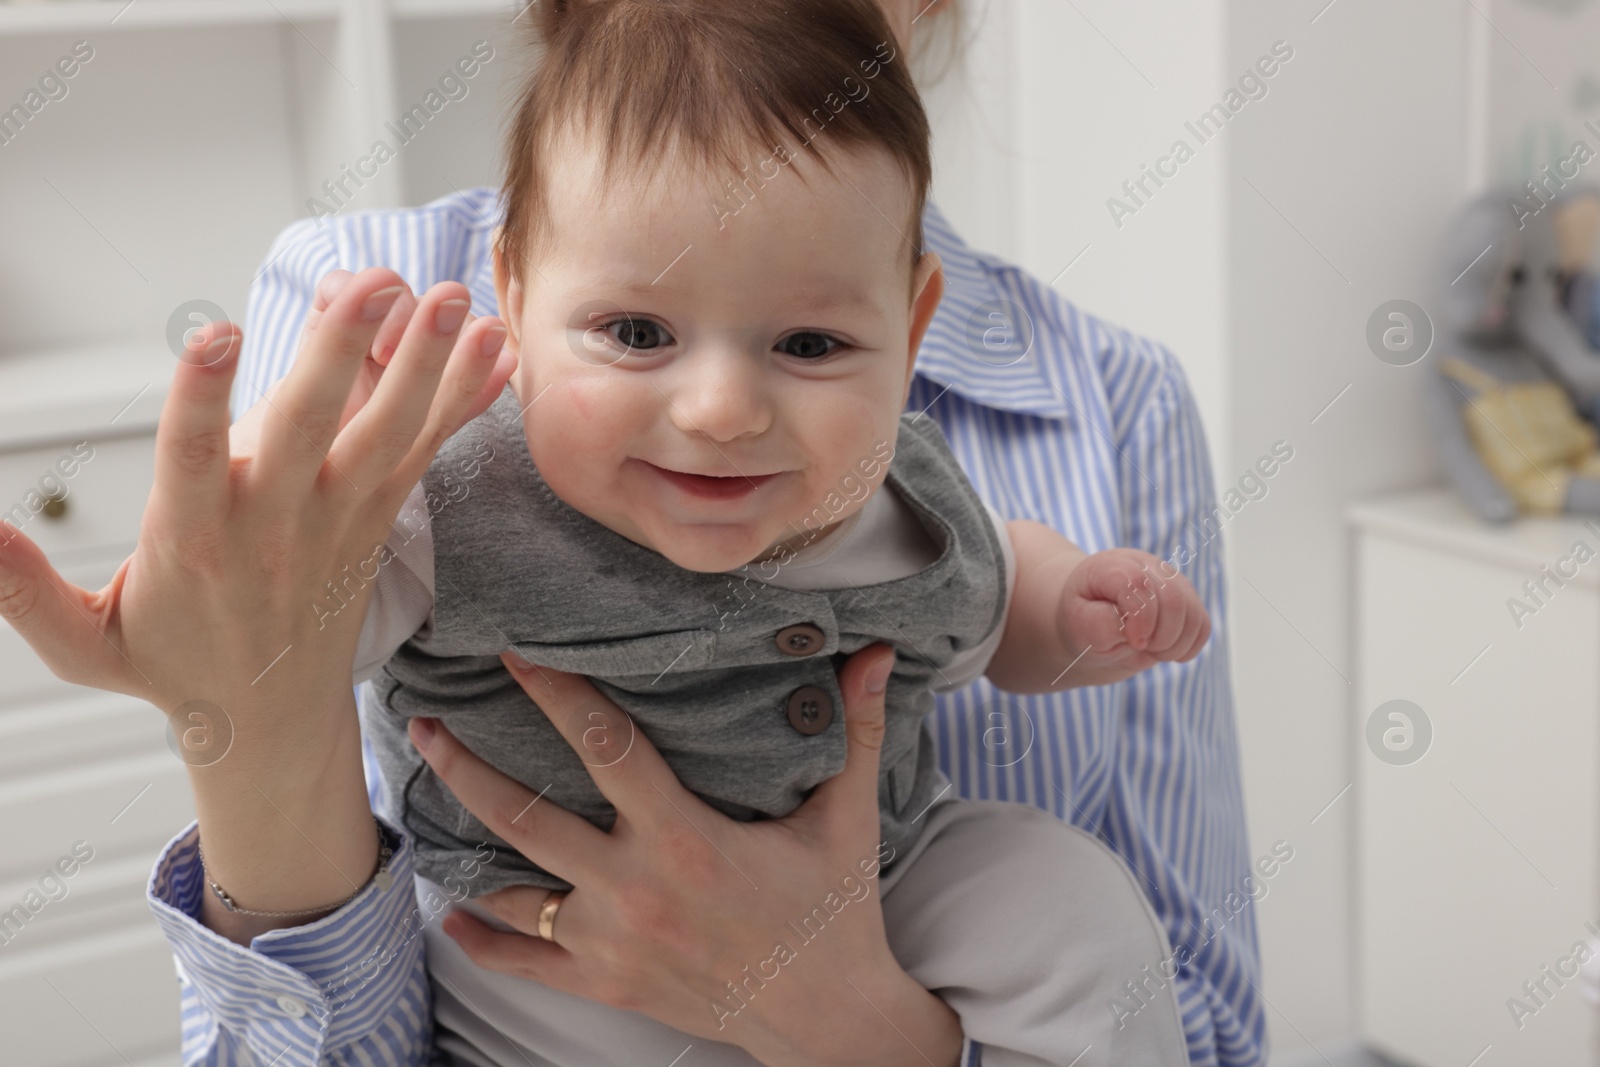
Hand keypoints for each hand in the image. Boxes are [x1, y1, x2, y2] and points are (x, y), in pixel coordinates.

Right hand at [0, 267, 514, 935]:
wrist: (270, 720)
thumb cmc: (173, 665)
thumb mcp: (83, 644)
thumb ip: (24, 593)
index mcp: (195, 539)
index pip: (193, 460)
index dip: (202, 399)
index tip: (214, 335)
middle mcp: (276, 523)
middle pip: (311, 429)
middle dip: (342, 353)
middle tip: (374, 284)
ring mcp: (339, 520)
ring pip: (386, 436)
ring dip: (424, 366)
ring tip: (454, 300)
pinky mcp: (378, 520)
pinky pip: (425, 454)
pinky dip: (462, 402)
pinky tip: (496, 348)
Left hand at [408, 645, 963, 1066]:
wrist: (824, 1020)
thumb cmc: (835, 911)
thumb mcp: (847, 818)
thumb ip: (857, 729)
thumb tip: (879, 652)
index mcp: (687, 838)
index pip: (604, 746)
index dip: (555, 694)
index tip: (511, 653)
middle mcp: (635, 889)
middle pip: (524, 816)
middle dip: (465, 765)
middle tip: (422, 722)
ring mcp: (611, 943)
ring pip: (509, 888)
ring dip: (461, 841)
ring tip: (422, 796)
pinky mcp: (604, 986)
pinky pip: (521, 961)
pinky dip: (480, 936)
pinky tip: (451, 909)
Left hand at [1058, 547, 1210, 676]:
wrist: (1093, 618)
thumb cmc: (1084, 620)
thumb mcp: (1078, 623)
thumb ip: (1099, 623)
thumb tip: (1129, 626)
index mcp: (1112, 566)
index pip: (1139, 584)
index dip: (1142, 619)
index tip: (1133, 642)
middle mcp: (1146, 566)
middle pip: (1173, 600)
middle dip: (1161, 636)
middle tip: (1141, 647)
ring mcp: (1171, 580)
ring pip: (1193, 614)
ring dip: (1174, 644)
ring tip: (1150, 649)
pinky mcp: (1187, 598)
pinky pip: (1202, 626)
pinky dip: (1187, 646)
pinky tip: (1164, 649)